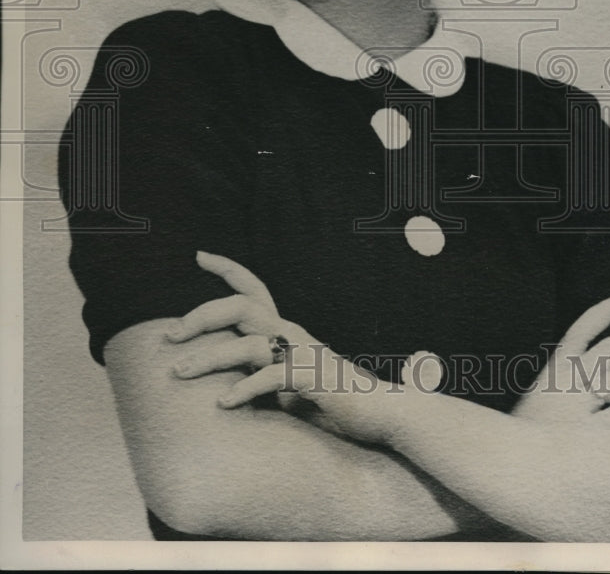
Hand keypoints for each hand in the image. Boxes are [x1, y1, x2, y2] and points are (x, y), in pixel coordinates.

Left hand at [167, 252, 394, 443]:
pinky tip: (222, 403)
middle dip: (201, 315)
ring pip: (247, 343)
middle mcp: (292, 333)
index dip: (227, 268)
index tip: (199, 255)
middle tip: (170, 335)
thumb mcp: (287, 382)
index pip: (254, 288)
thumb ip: (261, 374)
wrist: (380, 412)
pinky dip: (243, 389)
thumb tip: (223, 384)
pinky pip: (272, 376)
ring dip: (209, 356)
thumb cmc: (332, 399)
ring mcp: (303, 353)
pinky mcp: (313, 378)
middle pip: (241, 306)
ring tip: (179, 372)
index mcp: (285, 330)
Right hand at [514, 291, 609, 430]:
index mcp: (557, 366)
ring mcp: (583, 405)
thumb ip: (564, 372)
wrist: (507, 463)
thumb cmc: (526, 428)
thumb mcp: (541, 391)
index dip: (607, 308)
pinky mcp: (595, 433)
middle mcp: (572, 379)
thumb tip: (586, 358)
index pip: (584, 326)